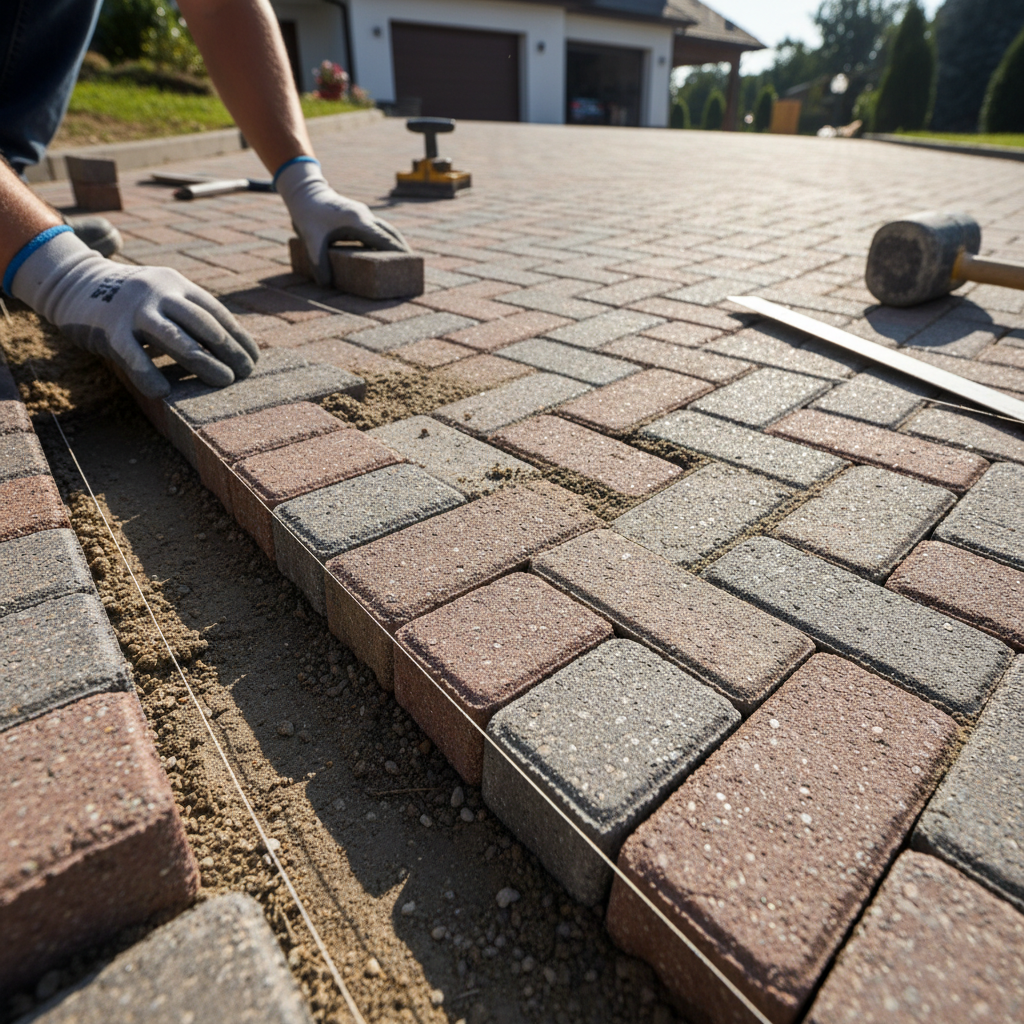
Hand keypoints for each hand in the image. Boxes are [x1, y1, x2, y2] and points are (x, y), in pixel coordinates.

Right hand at [10, 230, 257, 398]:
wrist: (72, 281)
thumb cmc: (131, 300)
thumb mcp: (164, 296)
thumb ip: (190, 315)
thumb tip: (230, 347)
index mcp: (177, 285)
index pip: (217, 313)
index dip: (239, 337)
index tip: (255, 359)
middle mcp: (160, 293)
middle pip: (204, 325)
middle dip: (229, 350)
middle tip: (245, 373)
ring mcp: (134, 309)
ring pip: (177, 339)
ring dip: (204, 362)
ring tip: (225, 381)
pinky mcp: (109, 328)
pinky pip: (133, 355)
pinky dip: (149, 375)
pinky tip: (164, 392)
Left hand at [275, 158, 409, 286]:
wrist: (304, 191)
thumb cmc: (307, 214)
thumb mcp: (310, 240)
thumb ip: (318, 263)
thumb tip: (327, 285)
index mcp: (357, 222)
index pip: (383, 239)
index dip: (397, 251)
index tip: (410, 262)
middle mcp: (365, 216)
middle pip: (391, 233)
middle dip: (402, 248)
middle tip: (413, 265)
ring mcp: (363, 213)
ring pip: (387, 229)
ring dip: (396, 242)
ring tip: (404, 258)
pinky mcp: (359, 213)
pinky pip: (378, 227)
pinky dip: (386, 238)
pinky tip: (385, 249)